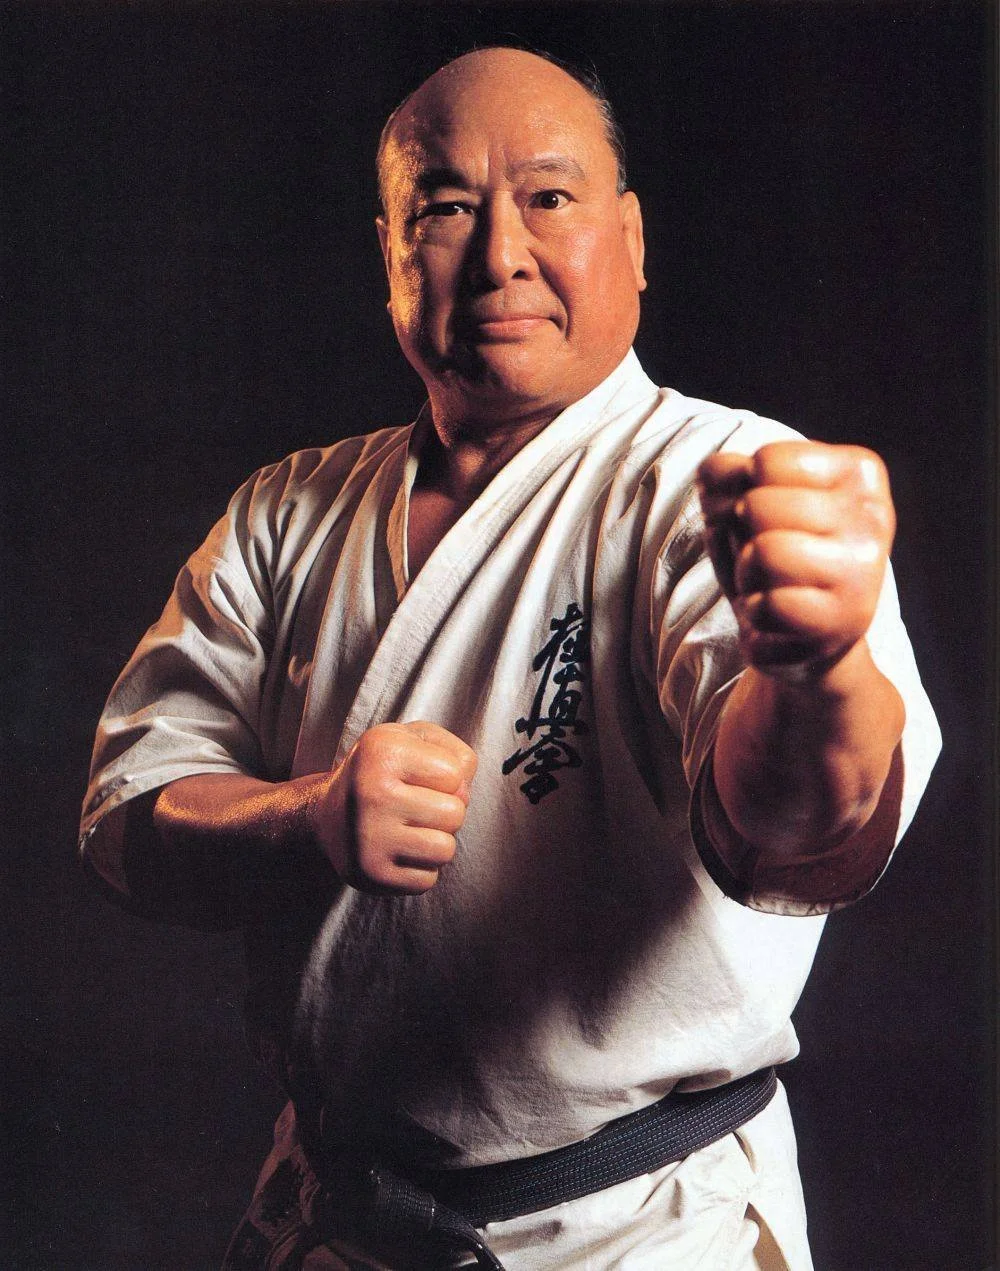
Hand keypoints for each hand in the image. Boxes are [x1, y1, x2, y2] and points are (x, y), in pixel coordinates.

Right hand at [312, 721, 476, 894]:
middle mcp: (372, 793)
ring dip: (435, 842)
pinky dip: (419, 869)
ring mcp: (369, 838)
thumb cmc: (382, 774)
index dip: (446, 778)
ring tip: (408, 830)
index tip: (416, 778)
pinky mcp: (371, 875)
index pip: (456, 774)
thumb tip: (464, 793)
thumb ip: (455, 754)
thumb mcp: (414, 741)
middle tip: (413, 808)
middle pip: (455, 813)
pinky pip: (427, 880)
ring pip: (446, 850)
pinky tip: (396, 852)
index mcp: (383, 753)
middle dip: (443, 811)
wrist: (326, 816)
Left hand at [697, 441, 894, 678]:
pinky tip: (777, 616)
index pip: (766, 461)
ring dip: (746, 574)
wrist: (812, 634)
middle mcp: (873, 516)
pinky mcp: (846, 622)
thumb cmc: (778, 552)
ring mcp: (864, 571)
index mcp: (858, 472)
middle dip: (742, 535)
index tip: (763, 514)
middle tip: (766, 556)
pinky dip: (755, 613)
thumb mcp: (749, 500)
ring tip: (768, 584)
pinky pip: (767, 606)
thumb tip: (712, 475)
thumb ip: (727, 475)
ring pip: (764, 553)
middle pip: (758, 506)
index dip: (741, 489)